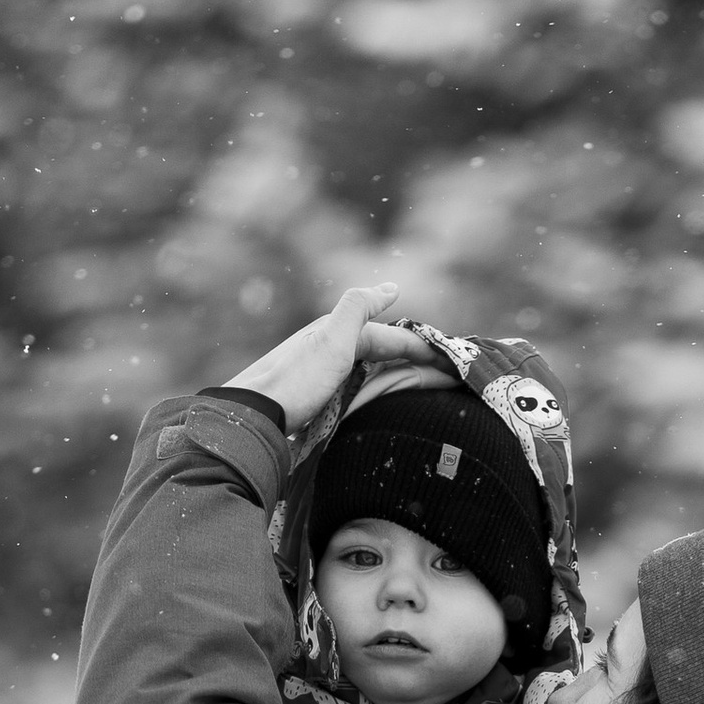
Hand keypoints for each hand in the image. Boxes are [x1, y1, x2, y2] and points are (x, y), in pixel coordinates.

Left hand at [226, 285, 437, 437]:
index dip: (422, 349)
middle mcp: (330, 350)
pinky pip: (355, 393)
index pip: (392, 339)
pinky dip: (374, 395)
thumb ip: (358, 308)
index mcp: (338, 334)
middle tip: (445, 380)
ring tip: (420, 393)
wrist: (251, 417)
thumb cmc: (295, 381)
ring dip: (395, 379)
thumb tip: (393, 286)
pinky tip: (378, 406)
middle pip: (382, 355)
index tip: (452, 365)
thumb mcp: (331, 340)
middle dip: (412, 363)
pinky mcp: (314, 400)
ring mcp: (321, 376)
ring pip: (369, 374)